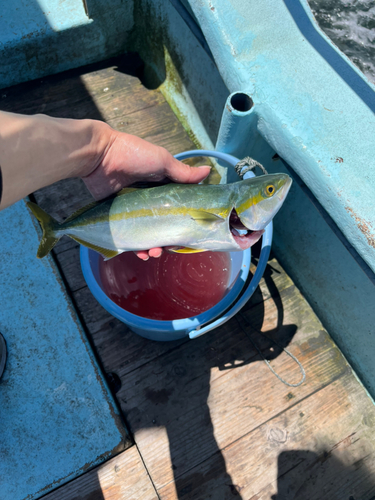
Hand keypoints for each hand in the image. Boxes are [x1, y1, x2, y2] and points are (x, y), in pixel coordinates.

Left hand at [82, 128, 210, 259]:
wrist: (100, 157)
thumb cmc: (134, 155)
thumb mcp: (163, 161)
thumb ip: (183, 172)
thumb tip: (209, 171)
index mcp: (162, 187)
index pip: (177, 208)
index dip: (183, 221)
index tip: (189, 234)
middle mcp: (148, 200)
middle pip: (162, 224)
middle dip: (168, 239)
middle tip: (170, 248)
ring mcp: (133, 210)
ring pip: (146, 233)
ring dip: (153, 246)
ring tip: (154, 253)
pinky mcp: (117, 216)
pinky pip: (128, 235)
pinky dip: (135, 246)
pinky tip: (141, 253)